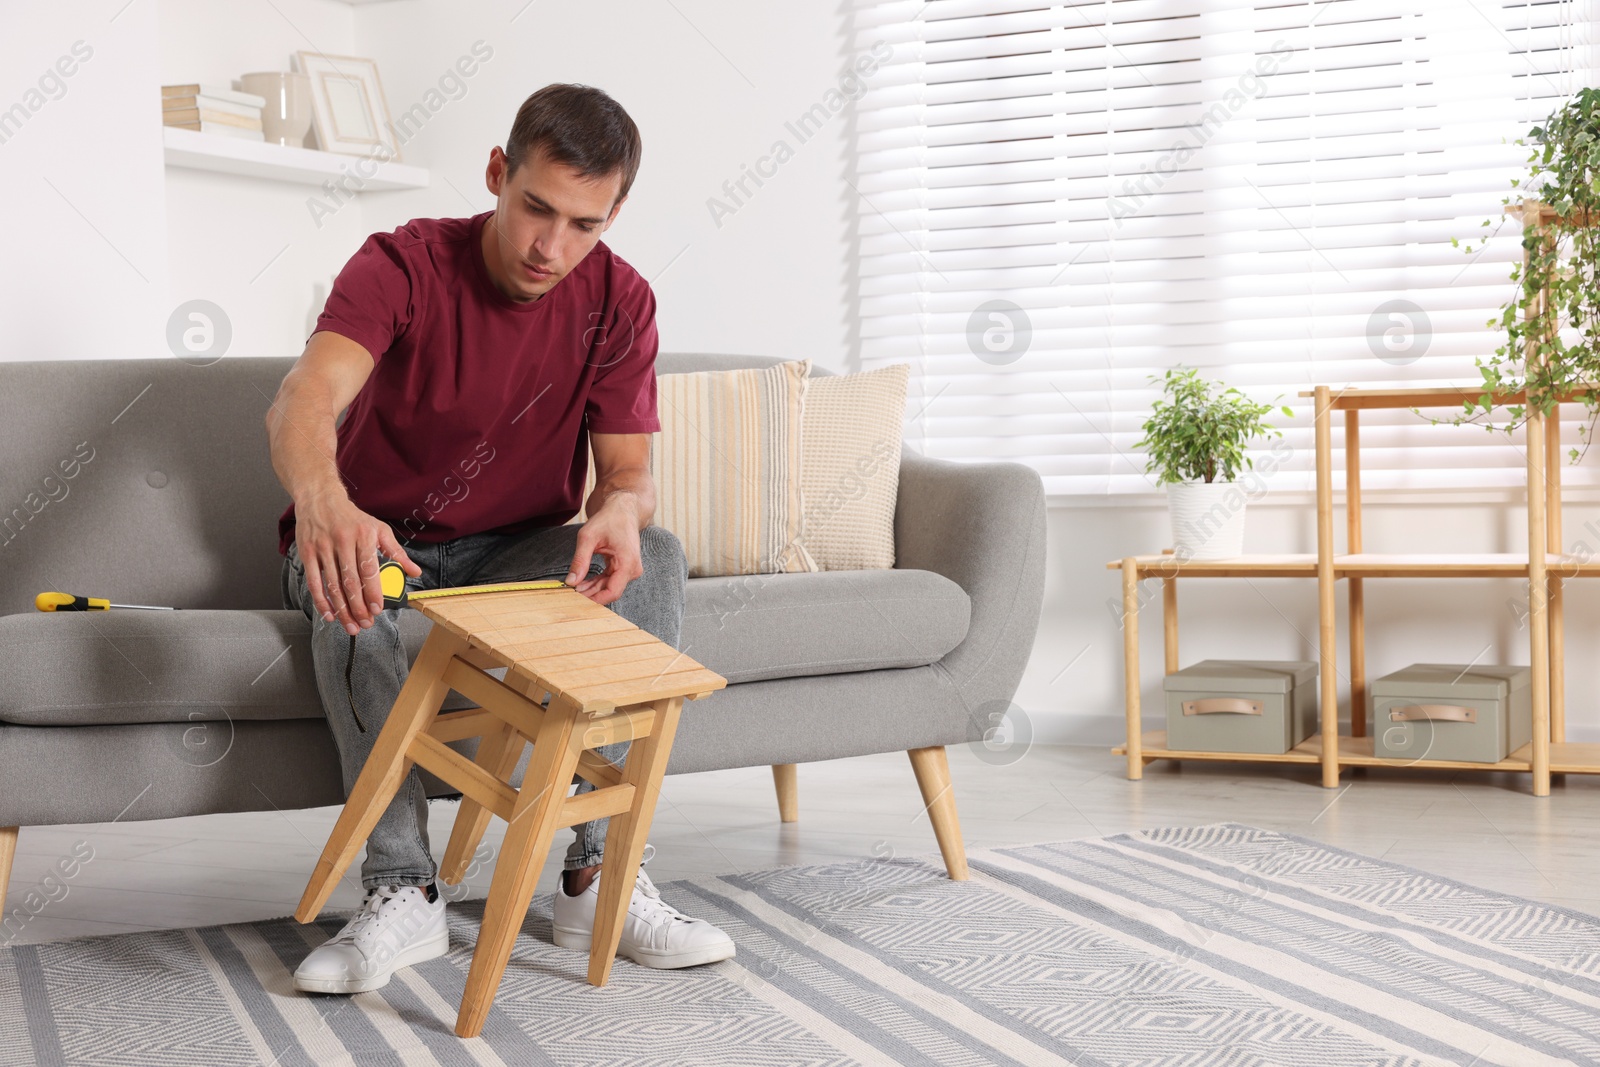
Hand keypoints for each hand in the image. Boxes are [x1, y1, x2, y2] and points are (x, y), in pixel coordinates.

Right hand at [294, 491, 420, 634]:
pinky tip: (329, 614)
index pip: (368, 569)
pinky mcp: (308, 553)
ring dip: (342, 609)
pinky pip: (314, 582)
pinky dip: (321, 601)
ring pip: (332, 585)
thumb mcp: (379, 529)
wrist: (320, 500)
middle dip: (358, 607)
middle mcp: (343, 541)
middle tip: (365, 624)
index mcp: (364, 536)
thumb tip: (415, 572)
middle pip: (350, 581)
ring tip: (351, 625)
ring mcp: (323, 548)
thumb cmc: (353, 518)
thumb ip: (396, 552)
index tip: (377, 609)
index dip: (372, 592)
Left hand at [566, 491, 642, 606]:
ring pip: (609, 587)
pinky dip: (597, 583)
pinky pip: (610, 581)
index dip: (594, 599)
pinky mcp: (625, 567)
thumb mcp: (588, 537)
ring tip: (574, 588)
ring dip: (592, 590)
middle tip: (570, 594)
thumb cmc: (609, 518)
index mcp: (627, 562)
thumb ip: (580, 561)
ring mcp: (630, 569)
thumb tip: (570, 582)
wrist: (622, 508)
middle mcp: (633, 569)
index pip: (612, 592)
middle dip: (591, 595)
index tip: (576, 599)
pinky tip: (582, 583)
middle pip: (610, 591)